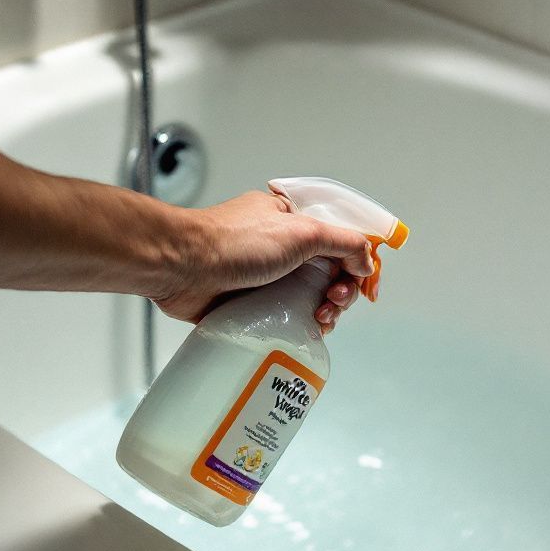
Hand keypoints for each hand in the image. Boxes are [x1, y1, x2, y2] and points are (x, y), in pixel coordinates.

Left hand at [151, 191, 374, 328]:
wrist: (181, 267)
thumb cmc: (234, 242)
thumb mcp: (301, 231)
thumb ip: (343, 242)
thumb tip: (367, 262)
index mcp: (292, 220)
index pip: (340, 239)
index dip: (360, 262)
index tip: (368, 286)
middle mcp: (281, 246)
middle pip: (330, 271)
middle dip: (342, 290)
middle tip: (334, 301)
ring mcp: (266, 275)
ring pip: (310, 296)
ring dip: (326, 309)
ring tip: (321, 319)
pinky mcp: (251, 302)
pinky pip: (286, 315)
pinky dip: (302, 324)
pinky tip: (308, 330)